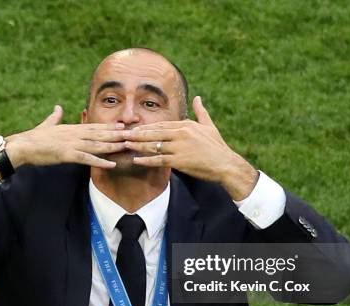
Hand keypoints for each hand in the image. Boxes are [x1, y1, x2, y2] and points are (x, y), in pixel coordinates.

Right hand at [6, 105, 125, 168]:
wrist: (21, 146)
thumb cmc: (32, 138)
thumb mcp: (46, 125)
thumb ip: (54, 117)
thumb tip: (57, 107)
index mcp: (71, 128)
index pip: (94, 127)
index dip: (109, 127)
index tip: (123, 127)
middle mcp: (74, 134)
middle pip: (100, 134)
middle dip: (117, 135)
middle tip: (133, 135)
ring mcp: (71, 144)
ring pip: (97, 144)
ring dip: (113, 146)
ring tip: (127, 147)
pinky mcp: (67, 154)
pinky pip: (87, 158)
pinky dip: (100, 161)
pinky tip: (111, 164)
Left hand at [123, 96, 258, 200]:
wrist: (226, 164)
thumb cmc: (217, 146)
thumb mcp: (209, 126)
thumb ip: (201, 111)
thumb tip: (197, 97)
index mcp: (186, 125)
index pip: (162, 125)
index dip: (147, 127)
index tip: (134, 128)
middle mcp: (181, 134)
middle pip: (155, 133)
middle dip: (138, 134)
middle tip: (123, 134)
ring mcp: (180, 147)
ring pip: (154, 146)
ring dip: (138, 146)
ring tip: (126, 145)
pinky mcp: (180, 161)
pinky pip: (159, 160)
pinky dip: (147, 160)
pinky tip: (137, 160)